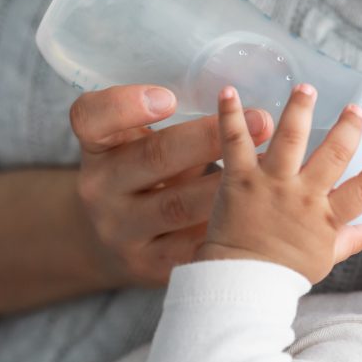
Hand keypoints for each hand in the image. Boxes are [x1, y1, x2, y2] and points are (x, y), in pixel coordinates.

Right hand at [70, 85, 272, 286]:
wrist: (115, 245)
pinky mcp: (151, 264)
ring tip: (272, 166)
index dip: (126, 106)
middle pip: (152, 158)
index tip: (168, 97)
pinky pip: (195, 244)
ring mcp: (122, 231)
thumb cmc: (142, 179)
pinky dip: (230, 226)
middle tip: (261, 121)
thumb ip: (176, 130)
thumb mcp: (139, 148)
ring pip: (178, 206)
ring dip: (229, 185)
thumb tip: (248, 114)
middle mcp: (100, 189)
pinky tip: (262, 213)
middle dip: (209, 138)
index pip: (90, 119)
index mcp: (97, 149)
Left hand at [196, 84, 361, 283]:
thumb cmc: (283, 274)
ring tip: (306, 88)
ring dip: (299, 110)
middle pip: (333, 157)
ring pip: (290, 140)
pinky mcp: (240, 179)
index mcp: (326, 218)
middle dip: (348, 130)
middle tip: (356, 109)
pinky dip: (231, 116)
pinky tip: (230, 91)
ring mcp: (272, 185)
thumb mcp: (323, 259)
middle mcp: (303, 196)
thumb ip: (350, 241)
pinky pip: (236, 143)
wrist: (242, 282)